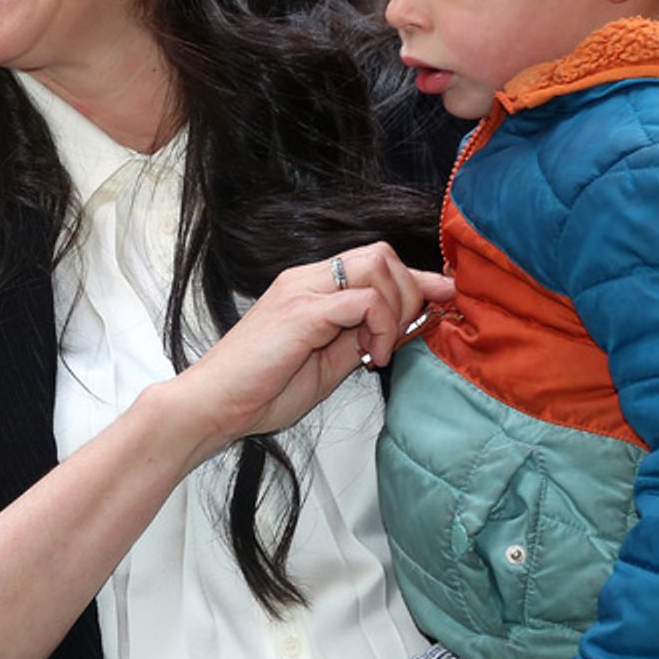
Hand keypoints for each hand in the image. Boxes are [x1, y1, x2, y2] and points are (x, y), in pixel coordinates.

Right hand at [177, 242, 453, 451]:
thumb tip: (400, 328)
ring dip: (394, 307)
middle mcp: (307, 278)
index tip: (444, 298)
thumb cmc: (261, 390)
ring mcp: (303, 290)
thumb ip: (359, 339)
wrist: (213, 405)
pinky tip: (368, 355)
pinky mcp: (302, 312)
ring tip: (378, 350)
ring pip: (377, 265)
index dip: (416, 278)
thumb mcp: (326, 363)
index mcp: (310, 287)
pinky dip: (380, 325)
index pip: (374, 262)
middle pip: (381, 253)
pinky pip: (363, 300)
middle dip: (409, 291)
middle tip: (397, 338)